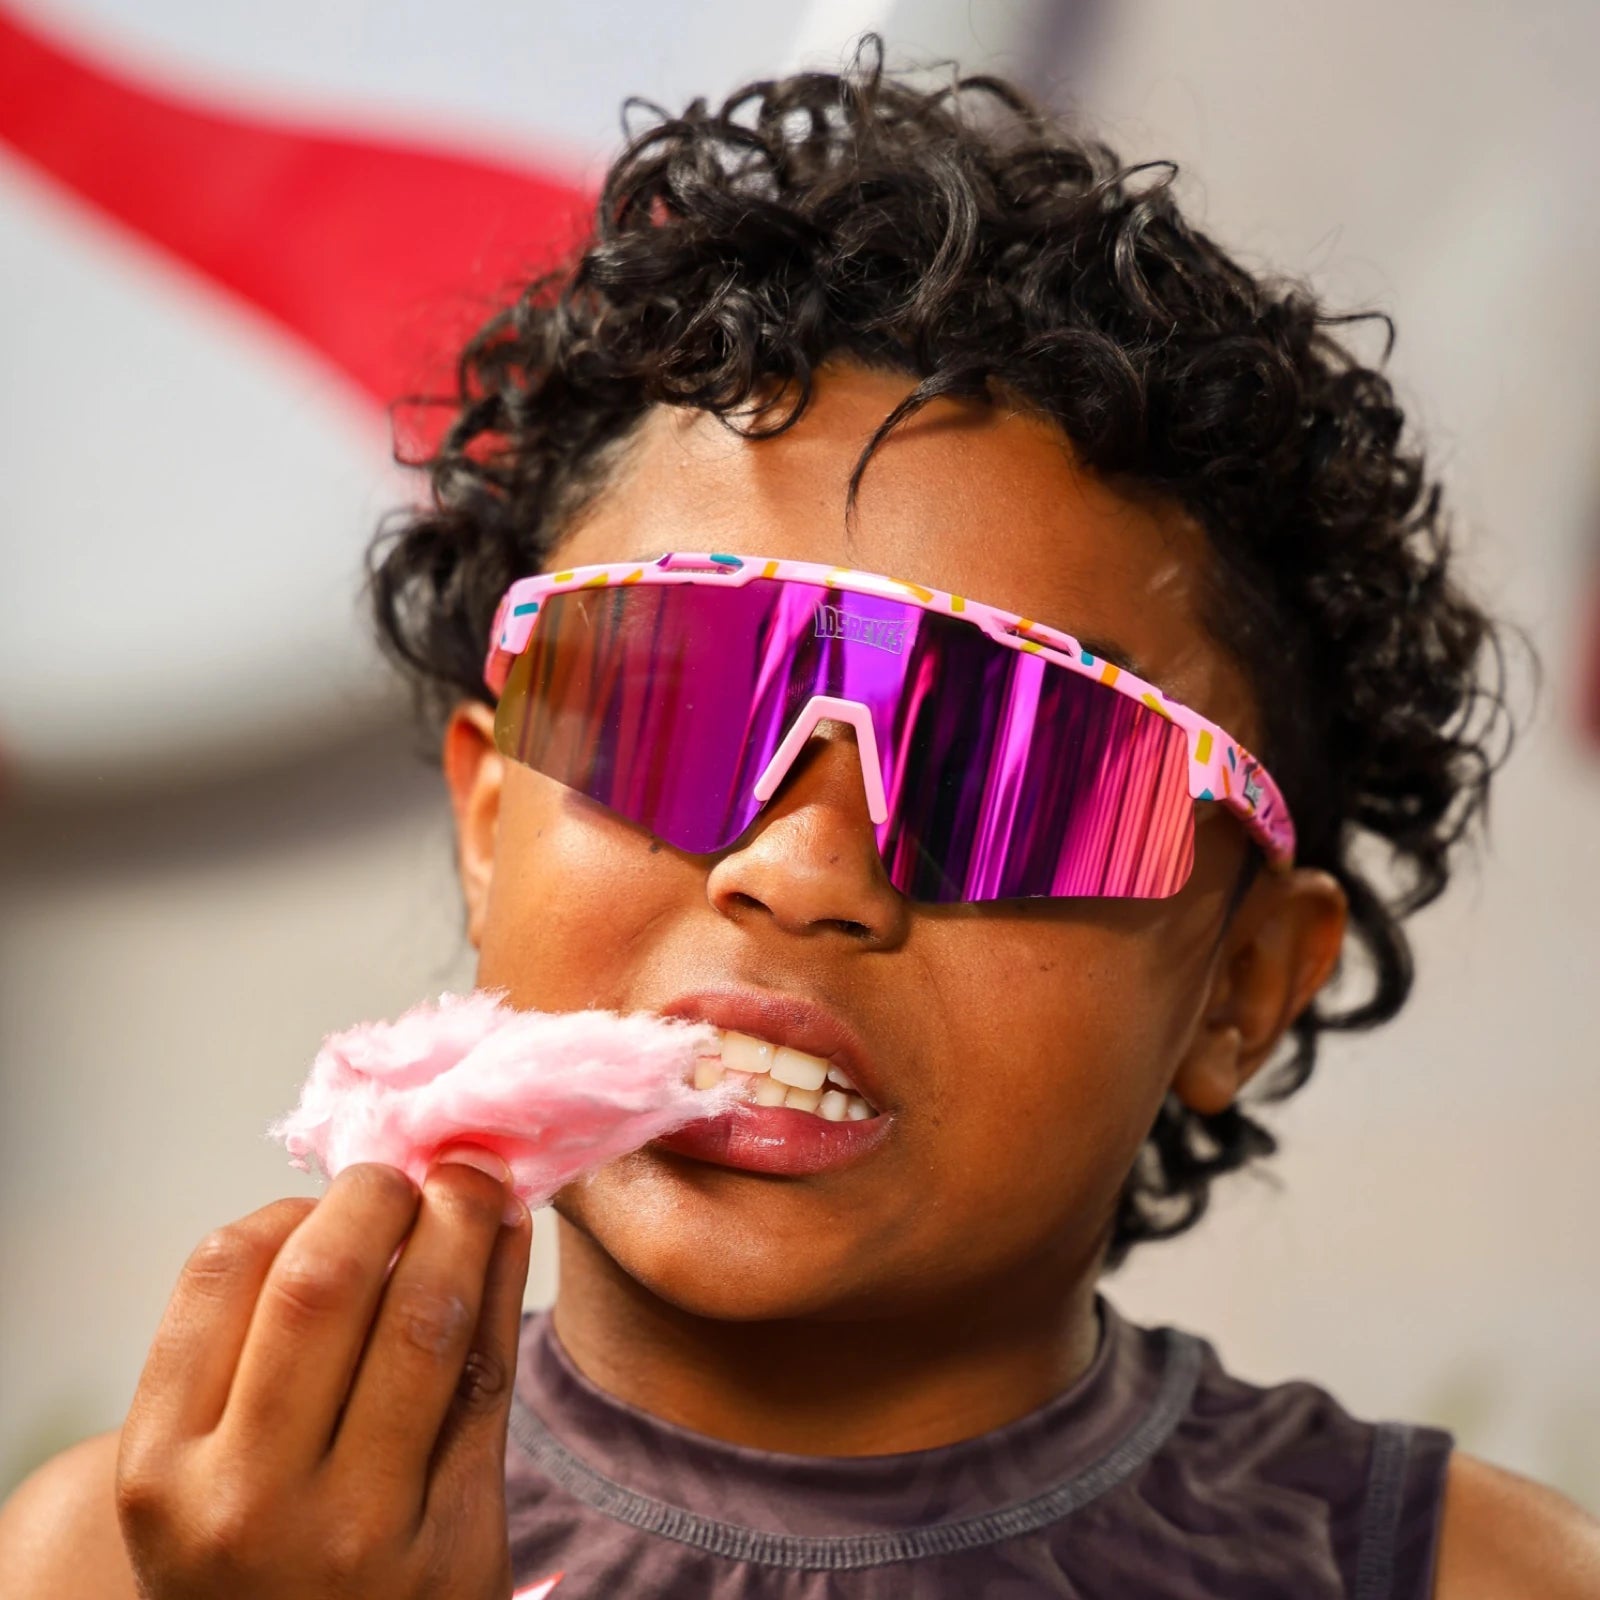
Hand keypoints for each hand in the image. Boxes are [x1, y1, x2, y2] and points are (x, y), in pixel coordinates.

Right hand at [115, 1151, 531, 1598]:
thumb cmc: (257, 1565)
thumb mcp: (201, 1480)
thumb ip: (250, 1356)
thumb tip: (353, 1199)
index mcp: (163, 1468)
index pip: (221, 1274)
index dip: (288, 1207)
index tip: (330, 1197)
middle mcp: (246, 1499)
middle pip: (322, 1281)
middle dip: (380, 1196)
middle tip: (415, 1171)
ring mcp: (355, 1526)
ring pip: (421, 1317)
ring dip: (462, 1220)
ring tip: (475, 1182)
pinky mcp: (453, 1540)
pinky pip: (487, 1373)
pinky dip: (507, 1282)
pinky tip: (511, 1236)